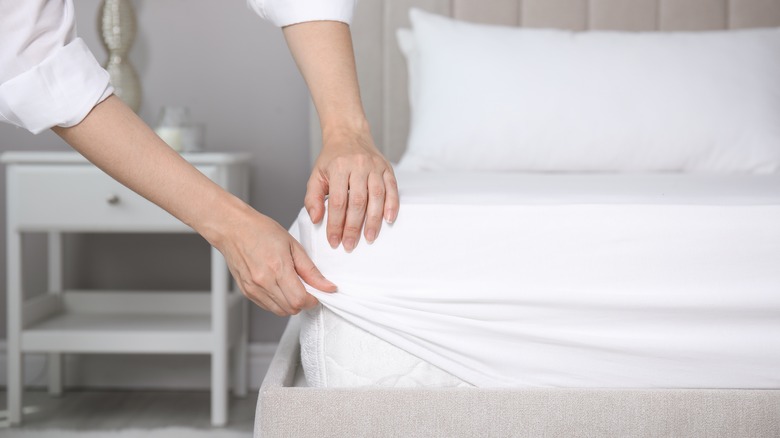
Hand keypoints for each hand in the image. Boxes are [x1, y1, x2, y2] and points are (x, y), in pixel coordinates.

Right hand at [215, 209, 336, 315]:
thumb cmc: (260, 231)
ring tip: (291, 285)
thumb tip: (326, 286)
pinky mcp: (247, 291)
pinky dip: (278, 302)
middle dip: (303, 302)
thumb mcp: (293, 245)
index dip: (313, 300)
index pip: (300, 300)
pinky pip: (268, 306)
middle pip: (291, 309)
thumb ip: (310, 270)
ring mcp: (253, 289)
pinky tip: (278, 286)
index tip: (316, 292)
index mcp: (277, 268)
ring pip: (280, 311)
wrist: (233, 228)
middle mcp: (263, 282)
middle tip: (305, 287)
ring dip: (290, 303)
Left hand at [305, 126, 398, 251]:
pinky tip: (388, 220)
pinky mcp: (387, 168)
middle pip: (357, 202)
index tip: (334, 240)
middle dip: (353, 227)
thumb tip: (317, 219)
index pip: (338, 202)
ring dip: (373, 220)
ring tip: (369, 238)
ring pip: (376, 197)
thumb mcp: (316, 175)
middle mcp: (358, 166)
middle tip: (350, 244)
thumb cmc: (332, 158)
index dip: (336, 224)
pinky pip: (392, 188)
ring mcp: (375, 167)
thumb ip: (313, 198)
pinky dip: (392, 205)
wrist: (349, 134)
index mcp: (338, 168)